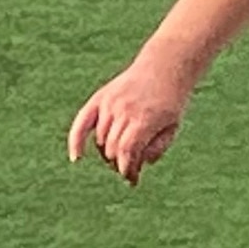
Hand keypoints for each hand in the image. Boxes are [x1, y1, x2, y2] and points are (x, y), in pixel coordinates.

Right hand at [68, 52, 194, 183]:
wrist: (164, 67)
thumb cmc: (171, 101)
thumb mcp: (172, 128)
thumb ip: (156, 149)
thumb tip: (136, 165)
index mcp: (145, 119)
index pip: (128, 152)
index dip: (128, 170)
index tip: (133, 181)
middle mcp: (124, 110)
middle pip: (113, 149)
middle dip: (120, 164)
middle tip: (129, 169)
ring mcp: (110, 103)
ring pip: (100, 140)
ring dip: (108, 154)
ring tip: (120, 156)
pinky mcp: (100, 98)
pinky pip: (82, 122)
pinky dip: (76, 141)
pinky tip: (76, 159)